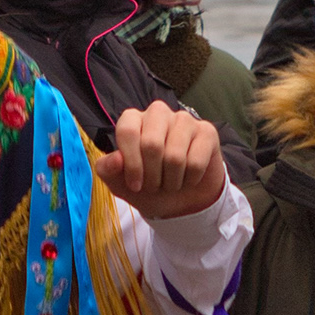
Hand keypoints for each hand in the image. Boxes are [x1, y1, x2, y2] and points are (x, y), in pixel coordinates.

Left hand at [94, 103, 225, 219]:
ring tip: (171, 183)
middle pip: (152, 144)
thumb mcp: (120, 184)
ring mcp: (184, 120)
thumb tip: (115, 159)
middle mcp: (158, 113)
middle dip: (152, 176)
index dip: (131, 164)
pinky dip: (190, 180)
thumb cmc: (148, 187)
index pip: (128, 131)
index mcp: (134, 120)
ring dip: (171, 181)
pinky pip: (196, 162)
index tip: (135, 186)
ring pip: (175, 156)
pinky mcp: (207, 132)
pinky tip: (189, 178)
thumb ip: (108, 170)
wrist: (181, 200)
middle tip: (155, 186)